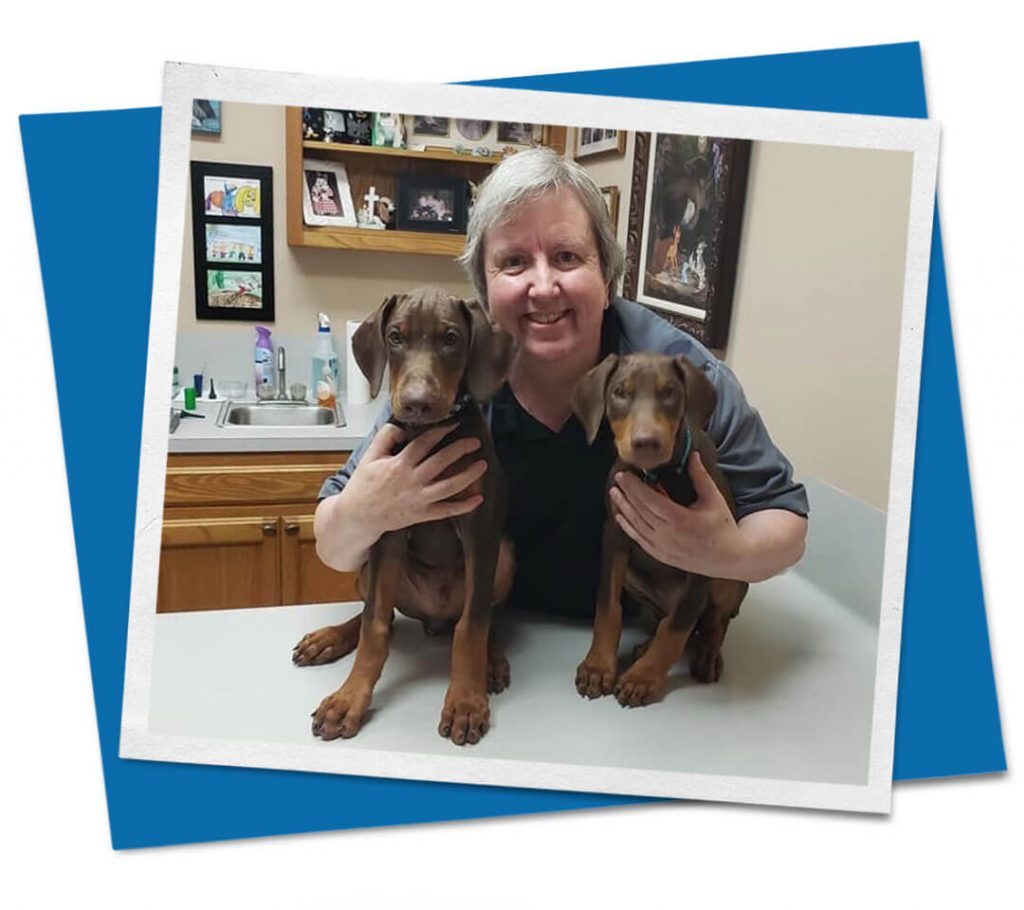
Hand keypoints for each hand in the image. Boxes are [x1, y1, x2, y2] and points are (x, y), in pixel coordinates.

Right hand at [344, 422, 487, 536]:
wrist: (358, 516)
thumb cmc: (364, 486)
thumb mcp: (369, 456)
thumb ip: (385, 437)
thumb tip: (403, 428)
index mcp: (399, 464)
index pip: (425, 443)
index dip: (442, 431)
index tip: (454, 425)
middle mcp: (412, 481)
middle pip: (442, 462)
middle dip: (461, 449)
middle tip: (475, 442)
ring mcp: (419, 499)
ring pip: (449, 486)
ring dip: (469, 475)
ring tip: (482, 465)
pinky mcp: (422, 515)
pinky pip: (447, 510)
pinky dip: (464, 506)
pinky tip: (478, 499)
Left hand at [609, 451, 746, 578]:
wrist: (729, 557)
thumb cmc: (722, 526)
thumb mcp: (713, 499)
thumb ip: (700, 476)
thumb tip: (693, 455)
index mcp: (680, 520)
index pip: (649, 500)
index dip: (634, 487)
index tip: (624, 474)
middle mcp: (667, 535)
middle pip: (639, 511)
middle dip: (626, 494)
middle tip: (617, 479)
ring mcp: (662, 547)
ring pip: (636, 526)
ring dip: (623, 509)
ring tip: (614, 494)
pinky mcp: (660, 555)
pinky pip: (639, 539)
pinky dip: (627, 527)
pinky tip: (620, 517)